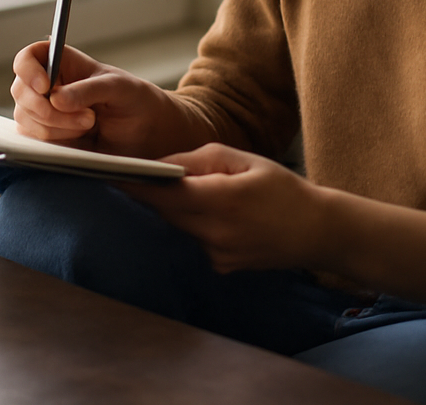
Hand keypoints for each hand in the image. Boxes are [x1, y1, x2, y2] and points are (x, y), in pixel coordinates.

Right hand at [10, 42, 203, 157]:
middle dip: (48, 109)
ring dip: (56, 128)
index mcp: (63, 64)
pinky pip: (32, 141)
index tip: (45, 86)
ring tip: (90, 127)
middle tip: (88, 119)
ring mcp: (44, 114)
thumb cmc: (136, 101)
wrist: (148, 136)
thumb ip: (89, 90)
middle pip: (21, 91)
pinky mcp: (47, 139)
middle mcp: (48, 87)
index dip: (28, 70)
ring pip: (25, 119)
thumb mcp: (119, 88)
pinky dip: (54, 143)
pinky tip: (80, 142)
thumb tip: (55, 98)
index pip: (28, 58)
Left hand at [125, 143, 330, 272]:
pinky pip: (195, 240)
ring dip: (176, 209)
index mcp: (221, 200)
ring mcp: (217, 254)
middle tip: (132, 174)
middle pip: (167, 212)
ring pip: (179, 226)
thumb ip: (200, 159)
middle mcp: (215, 232)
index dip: (135, 185)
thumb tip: (163, 165)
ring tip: (183, 190)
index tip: (109, 174)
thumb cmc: (283, 189)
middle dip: (152, 194)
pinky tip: (216, 216)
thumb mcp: (245, 159)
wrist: (317, 232)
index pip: (165, 194)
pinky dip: (196, 225)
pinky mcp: (221, 266)